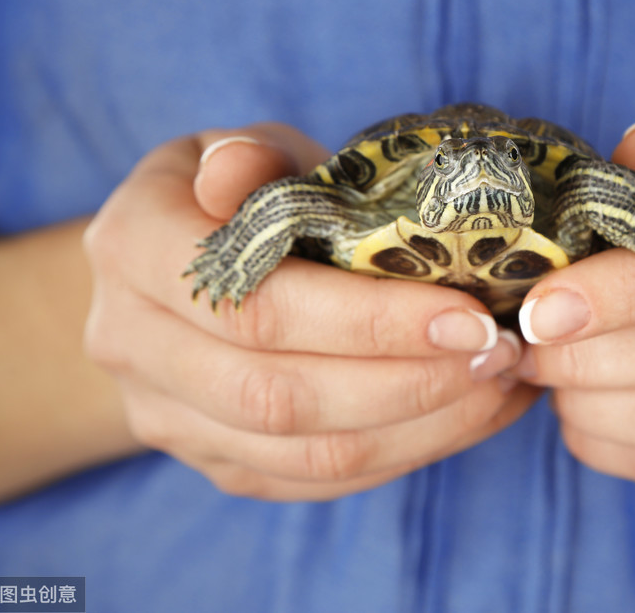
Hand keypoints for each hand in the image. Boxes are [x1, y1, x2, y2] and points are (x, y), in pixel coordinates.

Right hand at [84, 124, 537, 500]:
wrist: (180, 275)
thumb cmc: (233, 198)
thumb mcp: (240, 152)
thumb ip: (250, 159)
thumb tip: (243, 167)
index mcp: (135, 250)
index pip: (257, 308)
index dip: (369, 322)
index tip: (469, 315)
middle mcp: (134, 346)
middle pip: (283, 398)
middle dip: (410, 382)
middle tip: (500, 353)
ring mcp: (172, 419)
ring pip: (309, 456)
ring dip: (422, 426)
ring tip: (500, 384)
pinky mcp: (220, 464)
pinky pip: (321, 481)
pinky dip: (409, 452)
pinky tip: (471, 414)